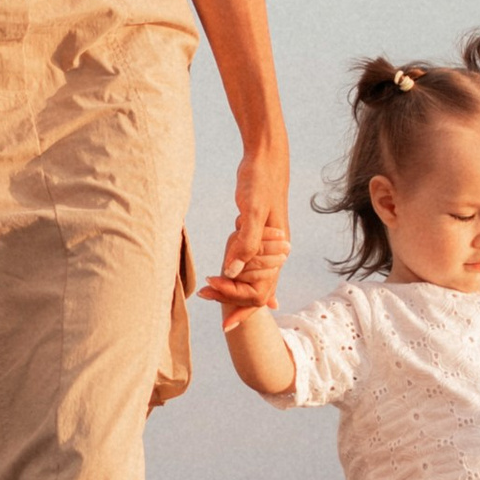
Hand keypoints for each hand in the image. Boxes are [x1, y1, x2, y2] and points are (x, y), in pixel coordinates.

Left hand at [203, 134, 288, 319]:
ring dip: (234, 288)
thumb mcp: (251, 210)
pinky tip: (235, 277)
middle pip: (256, 290)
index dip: (240, 308)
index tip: (223, 322)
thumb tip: (232, 271)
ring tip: (212, 296)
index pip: (260, 292)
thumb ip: (245, 242)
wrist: (268, 156)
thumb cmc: (260, 180)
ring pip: (254, 278)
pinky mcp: (259, 232)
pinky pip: (252, 262)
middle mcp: (275, 251)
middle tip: (205, 299)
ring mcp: (268, 242)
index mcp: (275, 250)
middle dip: (233, 300)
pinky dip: (242, 275)